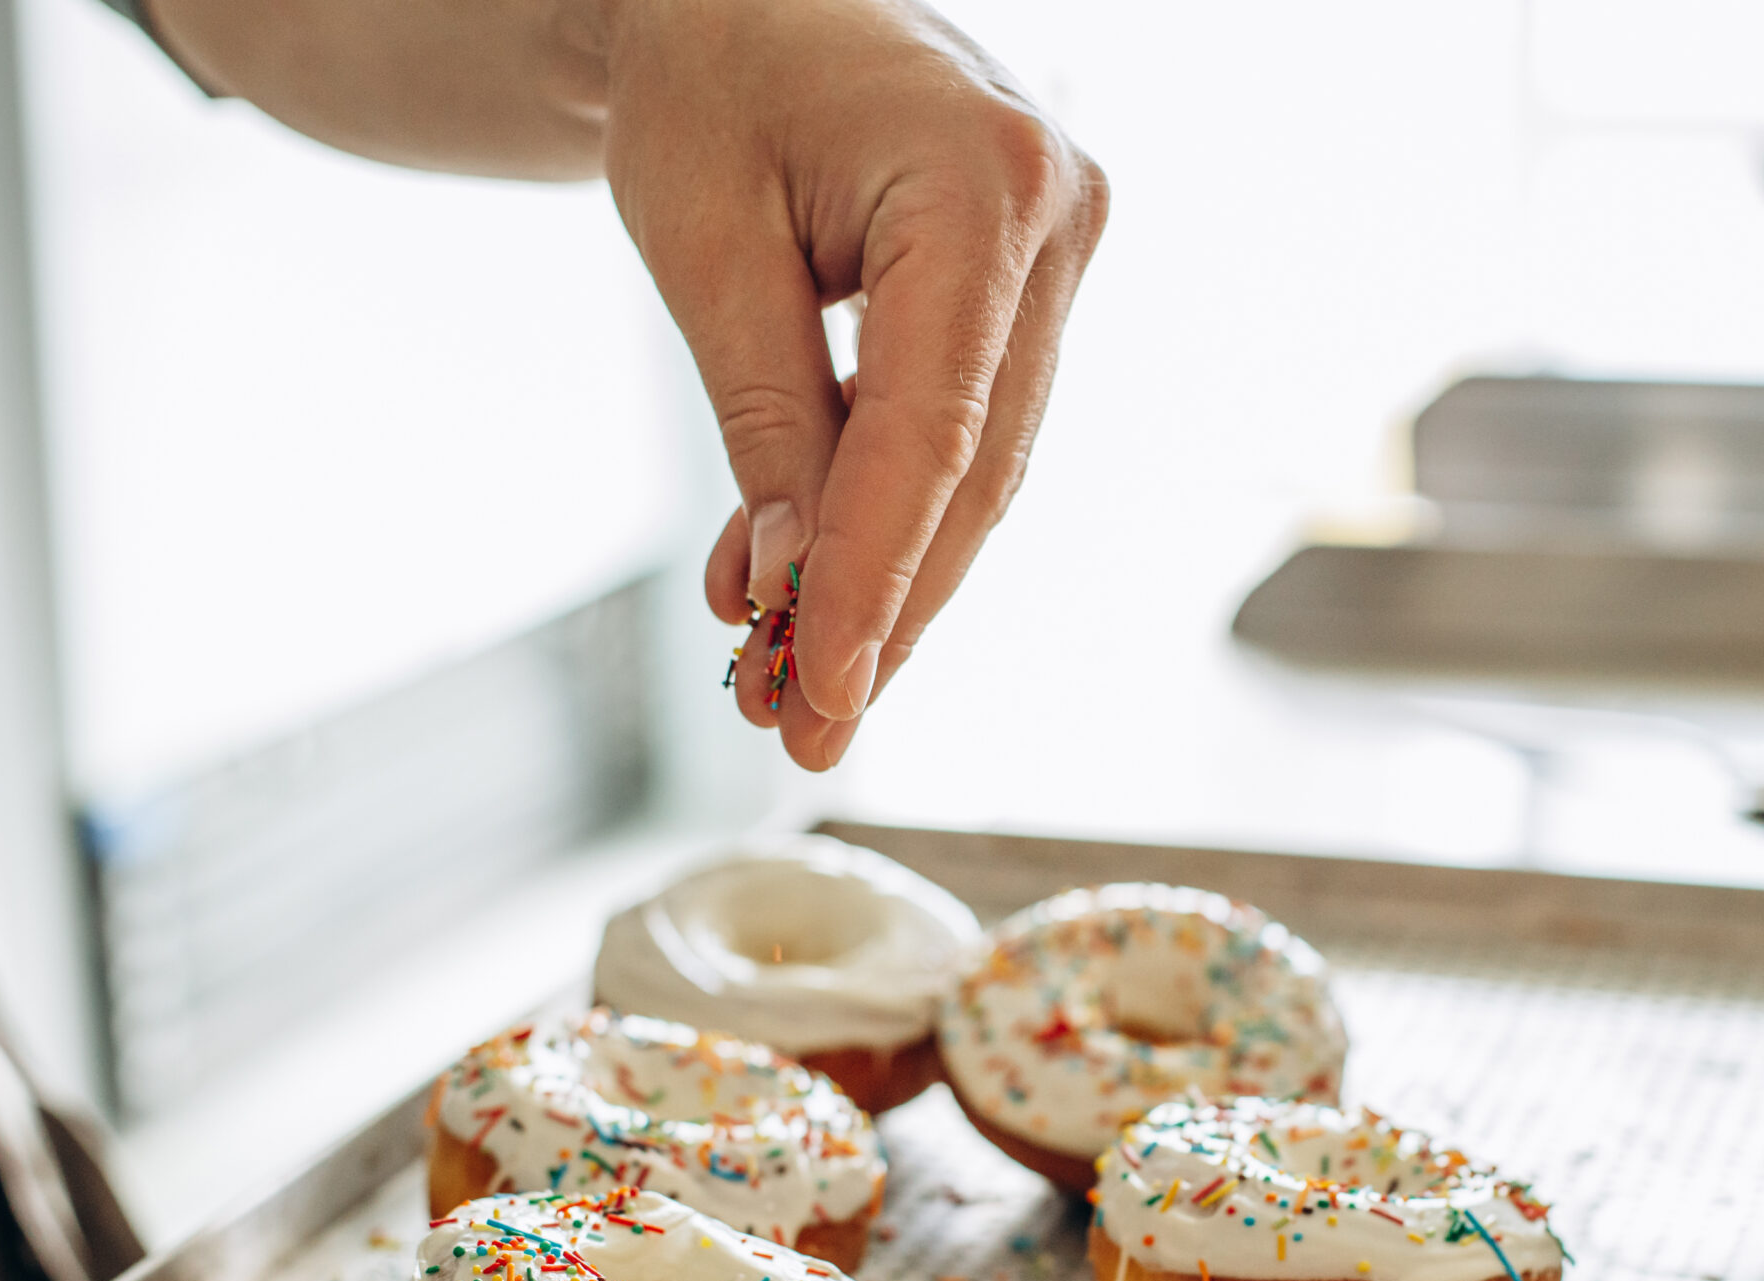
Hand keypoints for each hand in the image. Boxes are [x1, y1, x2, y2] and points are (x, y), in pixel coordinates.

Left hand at [599, 0, 1107, 768]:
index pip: (936, 428)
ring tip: (782, 673)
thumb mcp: (703, 240)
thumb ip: (765, 418)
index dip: (876, 575)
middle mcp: (1057, 217)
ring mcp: (1060, 253)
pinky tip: (795, 581)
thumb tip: (791, 589)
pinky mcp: (1029, 288)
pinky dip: (884, 514)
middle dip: (886, 608)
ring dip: (884, 579)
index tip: (816, 690)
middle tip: (800, 725)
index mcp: (983, 178)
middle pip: (978, 469)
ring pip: (981, 468)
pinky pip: (965, 429)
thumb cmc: (708, 71)